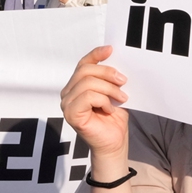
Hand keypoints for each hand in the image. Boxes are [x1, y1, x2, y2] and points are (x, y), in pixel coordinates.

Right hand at [60, 46, 129, 161]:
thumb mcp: (114, 92)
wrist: (114, 143)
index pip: (83, 64)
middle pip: (85, 70)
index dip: (96, 54)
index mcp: (77, 85)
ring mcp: (67, 103)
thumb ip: (110, 78)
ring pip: (88, 83)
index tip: (111, 49)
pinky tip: (110, 109)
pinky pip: (88, 97)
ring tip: (121, 98)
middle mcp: (68, 92)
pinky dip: (103, 100)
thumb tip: (116, 60)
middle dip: (107, 73)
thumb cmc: (113, 120)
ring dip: (109, 89)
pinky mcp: (71, 114)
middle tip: (123, 81)